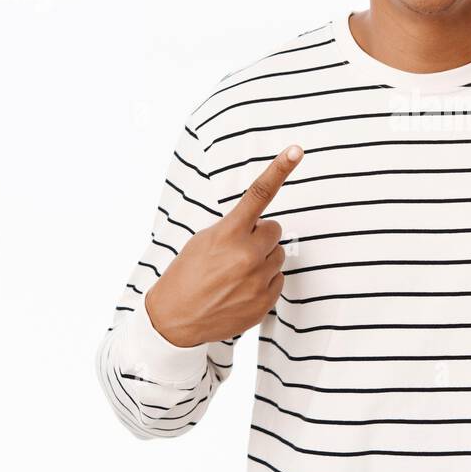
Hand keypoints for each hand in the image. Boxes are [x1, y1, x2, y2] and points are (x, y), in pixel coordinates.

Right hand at [146, 144, 303, 347]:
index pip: (259, 195)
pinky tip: (241, 290)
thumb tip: (260, 226)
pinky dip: (264, 282)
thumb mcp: (203, 241)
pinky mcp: (265, 302)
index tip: (296, 151)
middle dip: (260, 236)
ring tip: (235, 273)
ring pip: (278, 256)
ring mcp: (258, 280)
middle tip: (236, 250)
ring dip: (262, 259)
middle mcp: (247, 255)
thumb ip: (234, 229)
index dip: (280, 169)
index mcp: (229, 234)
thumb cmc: (186, 275)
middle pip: (274, 230)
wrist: (175, 320)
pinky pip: (278, 280)